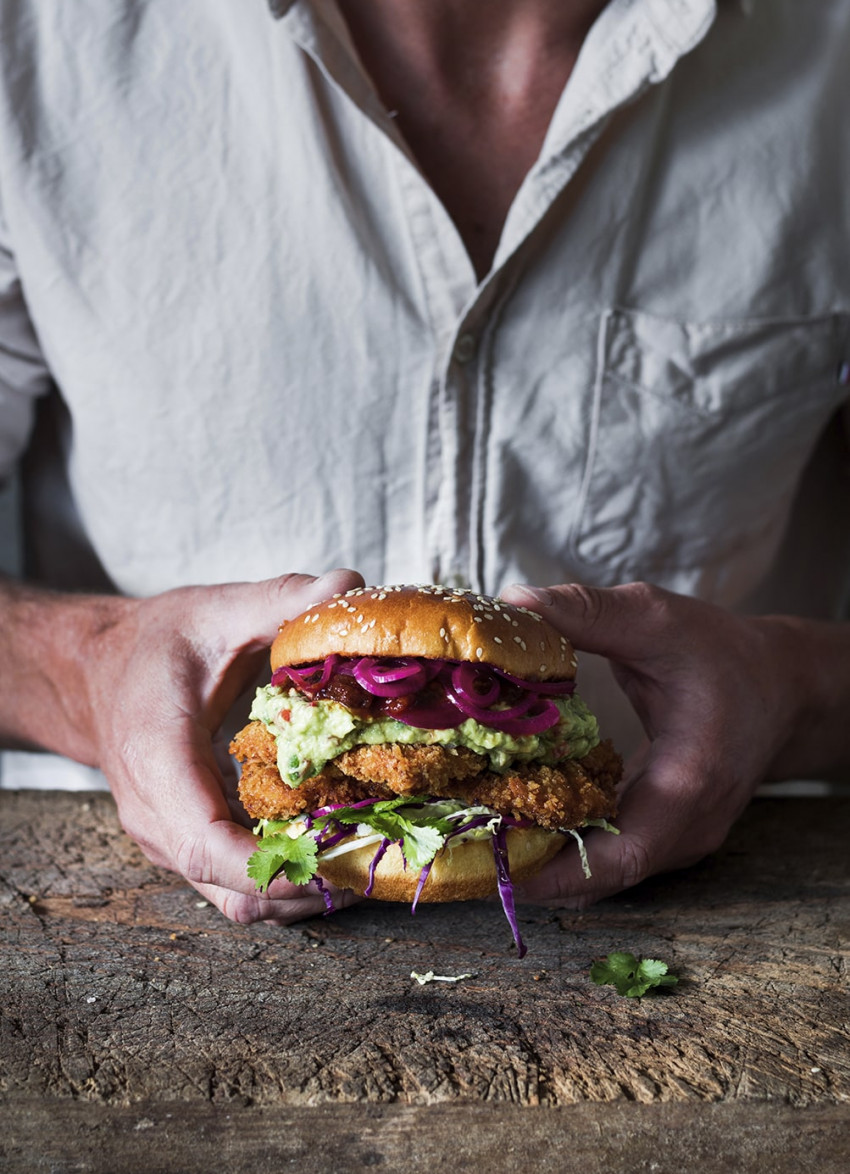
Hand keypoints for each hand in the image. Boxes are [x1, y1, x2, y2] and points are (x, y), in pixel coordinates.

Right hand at [8, 569, 365, 922]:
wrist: (95, 672)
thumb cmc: (153, 644)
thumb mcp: (214, 611)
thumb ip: (280, 600)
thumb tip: (347, 586)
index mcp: (157, 762)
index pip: (207, 844)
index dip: (276, 867)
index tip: (340, 858)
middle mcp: (158, 818)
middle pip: (233, 889)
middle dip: (310, 884)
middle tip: (380, 854)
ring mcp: (170, 840)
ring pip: (239, 900)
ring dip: (305, 889)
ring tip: (369, 855)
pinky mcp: (190, 843)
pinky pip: (239, 882)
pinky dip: (290, 876)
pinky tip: (338, 843)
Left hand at [499, 580, 826, 907]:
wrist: (780, 686)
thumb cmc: (723, 653)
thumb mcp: (657, 619)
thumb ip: (586, 612)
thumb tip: (511, 603)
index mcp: (690, 783)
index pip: (619, 856)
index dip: (551, 871)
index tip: (488, 864)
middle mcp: (687, 829)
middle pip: (600, 876)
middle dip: (528, 867)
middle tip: (457, 847)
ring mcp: (679, 839)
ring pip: (602, 872)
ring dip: (540, 859)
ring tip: (470, 839)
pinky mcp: (665, 834)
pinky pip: (608, 853)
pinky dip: (561, 845)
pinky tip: (513, 822)